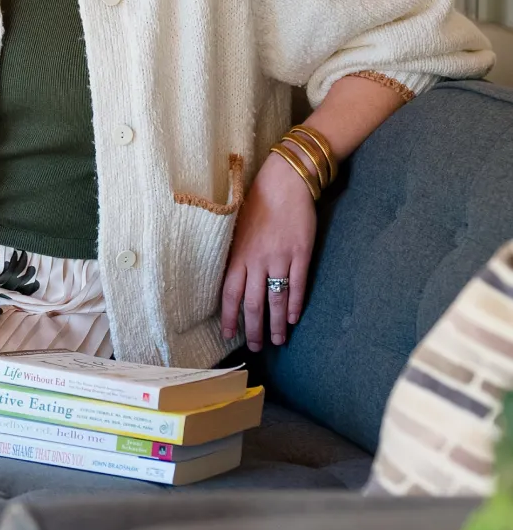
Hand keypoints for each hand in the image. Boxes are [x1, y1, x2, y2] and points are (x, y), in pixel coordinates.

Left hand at [220, 150, 317, 351]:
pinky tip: (293, 319)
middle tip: (255, 347)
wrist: (285, 182)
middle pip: (253, 304)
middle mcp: (257, 260)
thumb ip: (235, 256)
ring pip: (276, 300)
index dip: (229, 317)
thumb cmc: (258, 203)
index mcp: (238, 254)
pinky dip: (295, 304)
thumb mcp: (236, 229)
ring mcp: (280, 258)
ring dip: (275, 324)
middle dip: (253, 329)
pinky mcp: (301, 253)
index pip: (229, 294)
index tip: (229, 335)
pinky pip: (298, 285)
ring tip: (278, 341)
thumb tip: (232, 282)